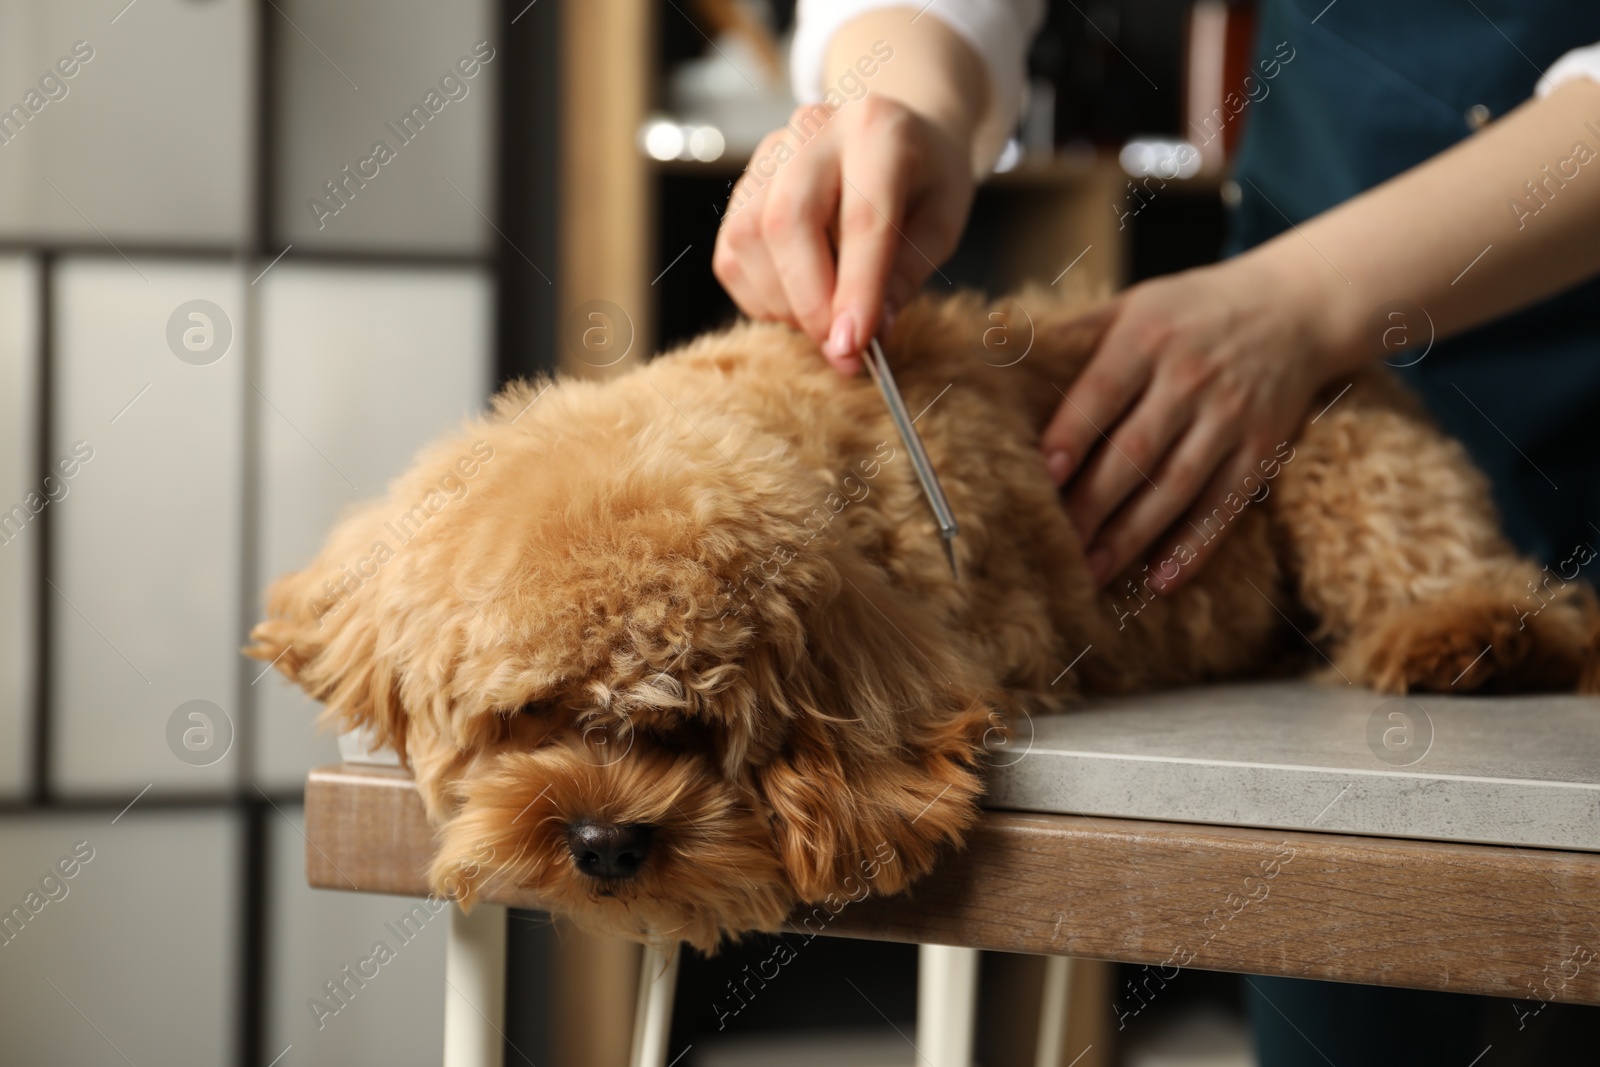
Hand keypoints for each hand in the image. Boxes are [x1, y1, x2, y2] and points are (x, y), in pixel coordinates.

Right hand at [712, 95, 975, 374]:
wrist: (890, 134)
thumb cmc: (922, 182)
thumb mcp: (939, 225)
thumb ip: (904, 277)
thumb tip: (868, 335)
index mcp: (877, 129)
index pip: (861, 217)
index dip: (856, 289)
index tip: (853, 346)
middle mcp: (813, 129)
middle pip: (787, 221)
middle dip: (810, 300)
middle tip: (839, 349)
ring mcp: (768, 154)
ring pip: (749, 240)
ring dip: (785, 302)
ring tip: (826, 317)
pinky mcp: (741, 187)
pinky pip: (732, 256)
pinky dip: (762, 296)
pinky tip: (798, 298)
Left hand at [1040, 250, 1344, 591]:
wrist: (1297, 307)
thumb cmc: (1194, 310)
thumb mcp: (1138, 302)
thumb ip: (1078, 332)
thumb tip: (1002, 353)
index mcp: (1148, 336)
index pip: (1101, 392)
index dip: (1071, 436)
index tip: (1041, 476)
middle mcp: (1190, 377)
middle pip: (1134, 451)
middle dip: (1091, 503)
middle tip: (1055, 545)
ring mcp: (1230, 416)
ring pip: (1175, 486)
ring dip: (1132, 535)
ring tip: (1092, 572)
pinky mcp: (1263, 448)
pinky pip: (1225, 504)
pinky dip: (1195, 545)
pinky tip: (1163, 578)